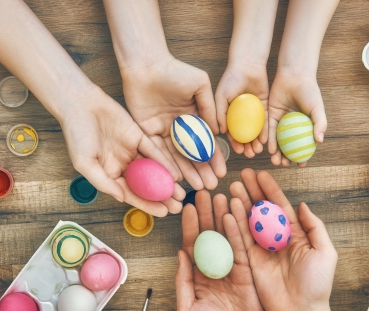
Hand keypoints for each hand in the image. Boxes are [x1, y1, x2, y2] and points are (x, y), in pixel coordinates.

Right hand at [62, 85, 184, 216]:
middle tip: (179, 206)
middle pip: (146, 185)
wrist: (79, 104)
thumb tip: (121, 198)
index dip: (147, 205)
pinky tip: (177, 173)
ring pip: (153, 170)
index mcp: (109, 174)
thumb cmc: (76, 135)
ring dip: (167, 182)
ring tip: (182, 194)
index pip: (131, 194)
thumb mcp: (84, 163)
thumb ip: (103, 182)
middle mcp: (123, 165)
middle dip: (162, 197)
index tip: (164, 213)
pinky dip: (165, 162)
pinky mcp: (139, 136)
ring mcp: (132, 151)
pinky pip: (154, 152)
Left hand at [121, 57, 226, 189]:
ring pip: (176, 156)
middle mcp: (178, 126)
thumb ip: (210, 107)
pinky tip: (177, 178)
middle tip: (211, 187)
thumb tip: (218, 131)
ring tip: (198, 188)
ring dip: (187, 172)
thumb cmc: (174, 70)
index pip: (206, 142)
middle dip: (202, 171)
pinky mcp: (146, 131)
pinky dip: (167, 165)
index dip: (214, 158)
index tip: (222, 172)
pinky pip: (158, 152)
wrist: (146, 65)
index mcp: (193, 116)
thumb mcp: (200, 85)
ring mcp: (162, 130)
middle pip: (192, 154)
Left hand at [175, 190, 265, 310]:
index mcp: (198, 275)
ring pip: (226, 237)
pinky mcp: (249, 272)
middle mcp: (214, 268)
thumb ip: (182, 280)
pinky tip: (234, 215)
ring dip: (223, 216)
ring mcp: (232, 269)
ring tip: (221, 196)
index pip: (193, 245)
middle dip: (207, 214)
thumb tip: (180, 253)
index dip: (191, 225)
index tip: (189, 207)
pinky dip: (238, 232)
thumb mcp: (187, 308)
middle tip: (205, 193)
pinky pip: (243, 248)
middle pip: (210, 235)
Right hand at [215, 62, 268, 158]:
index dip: (234, 143)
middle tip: (250, 154)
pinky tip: (265, 140)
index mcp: (229, 114)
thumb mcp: (221, 97)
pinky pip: (265, 122)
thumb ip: (219, 113)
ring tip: (257, 150)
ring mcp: (253, 112)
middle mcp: (241, 116)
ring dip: (256, 142)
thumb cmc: (230, 79)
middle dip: (246, 146)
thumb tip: (219, 132)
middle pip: (244, 135)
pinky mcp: (264, 106)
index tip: (238, 151)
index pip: (232, 133)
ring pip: (255, 131)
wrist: (247, 65)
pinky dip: (265, 131)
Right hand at [228, 168, 336, 310]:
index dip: (270, 190)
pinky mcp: (250, 261)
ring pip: (249, 221)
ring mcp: (262, 249)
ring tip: (232, 187)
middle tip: (241, 175)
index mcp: (295, 234)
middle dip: (252, 191)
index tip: (260, 174)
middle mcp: (276, 238)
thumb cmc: (317, 284)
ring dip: (241, 203)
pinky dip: (235, 223)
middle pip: (262, 210)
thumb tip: (302, 205)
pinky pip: (241, 239)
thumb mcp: (325, 252)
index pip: (280, 206)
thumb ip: (315, 227)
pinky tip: (229, 208)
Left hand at [267, 69, 326, 167]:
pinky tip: (269, 149)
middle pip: (288, 146)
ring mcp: (280, 121)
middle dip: (286, 158)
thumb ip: (320, 124)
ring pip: (277, 141)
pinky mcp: (270, 115)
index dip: (303, 157)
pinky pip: (269, 130)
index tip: (301, 165)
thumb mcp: (317, 108)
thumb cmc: (309, 91)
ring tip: (275, 161)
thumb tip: (320, 142)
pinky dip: (269, 140)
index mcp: (304, 126)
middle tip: (284, 165)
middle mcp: (292, 126)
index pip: (303, 145)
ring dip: (276, 152)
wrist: (295, 75)